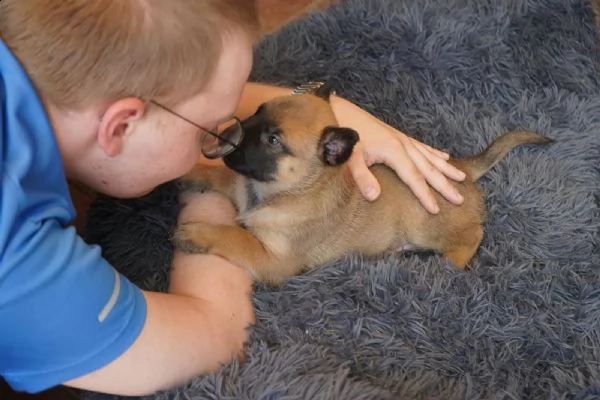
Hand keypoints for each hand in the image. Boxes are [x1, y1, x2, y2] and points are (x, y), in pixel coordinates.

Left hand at [330, 96, 465, 213]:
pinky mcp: (397, 135)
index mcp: (393, 151)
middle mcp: (403, 144)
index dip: (425, 195)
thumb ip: (362, 177)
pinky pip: (422, 146)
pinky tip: (444, 157)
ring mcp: (401, 138)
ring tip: (462, 178)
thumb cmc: (344, 135)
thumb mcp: (350, 158)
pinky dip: (434, 153)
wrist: (338, 112)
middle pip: (428, 168)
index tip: (436, 210)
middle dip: (444, 184)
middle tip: (460, 199)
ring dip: (445, 168)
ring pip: (429, 156)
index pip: (414, 178)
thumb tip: (374, 196)